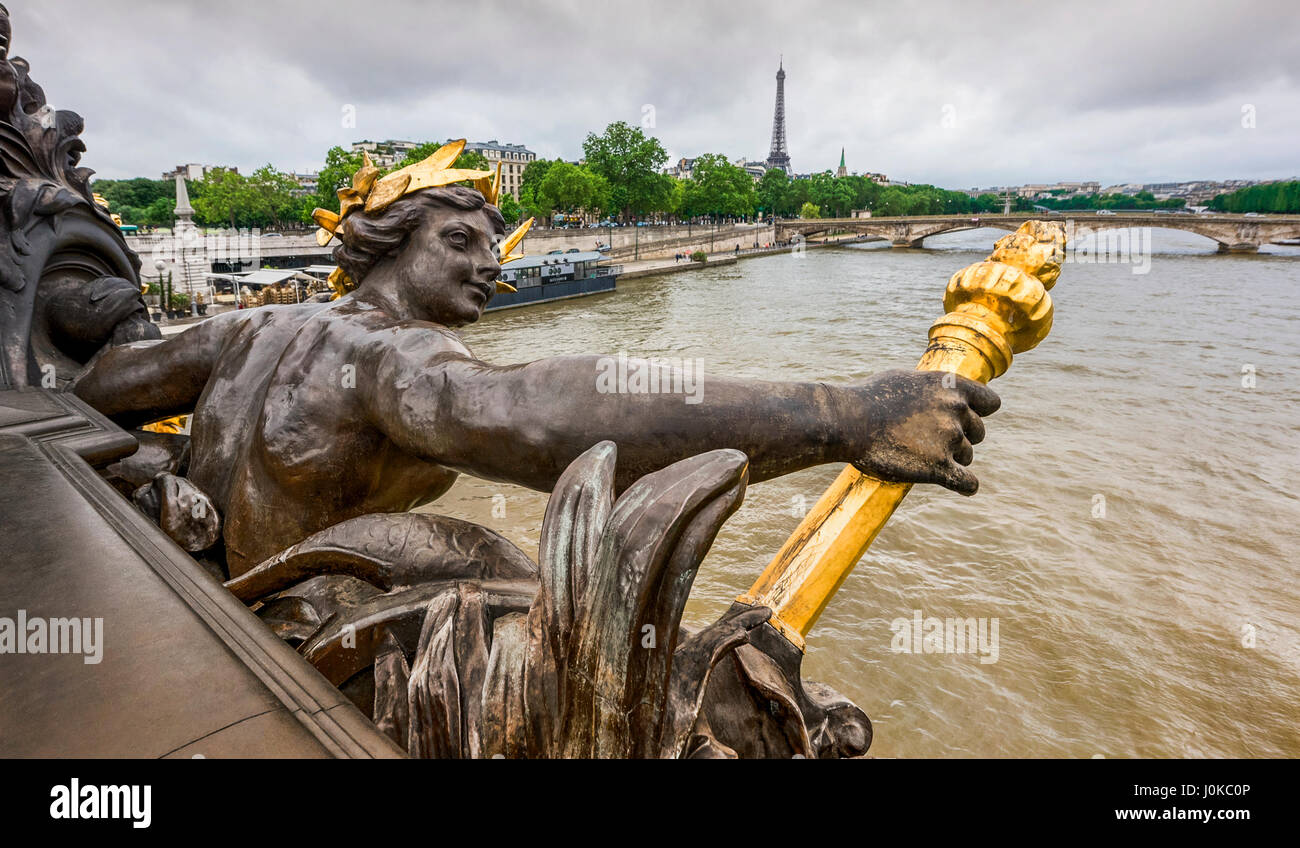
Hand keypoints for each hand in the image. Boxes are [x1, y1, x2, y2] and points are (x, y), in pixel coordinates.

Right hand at [848, 370, 999, 495]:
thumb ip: (930, 388)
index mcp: (951, 386)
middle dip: (961, 437)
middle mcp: (956, 410)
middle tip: (931, 441)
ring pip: (967, 456)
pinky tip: (962, 487)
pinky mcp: (938, 467)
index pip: (991, 403)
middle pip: (978, 432)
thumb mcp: (905, 379)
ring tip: (921, 457)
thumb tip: (939, 393)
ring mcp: (949, 439)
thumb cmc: (869, 397)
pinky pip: (967, 483)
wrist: (848, 421)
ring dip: (951, 459)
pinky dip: (966, 486)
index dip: (978, 412)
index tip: (962, 419)